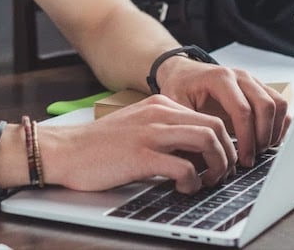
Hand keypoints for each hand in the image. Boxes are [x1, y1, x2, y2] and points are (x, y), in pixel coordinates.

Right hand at [40, 95, 237, 193]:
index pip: (207, 117)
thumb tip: (196, 152)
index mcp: (159, 104)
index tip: (220, 161)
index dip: (222, 142)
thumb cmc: (99, 145)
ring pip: (207, 141)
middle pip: (215, 126)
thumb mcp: (137, 126)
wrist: (65, 151)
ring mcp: (150, 133)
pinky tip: (184, 189)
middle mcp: (158, 114)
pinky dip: (193, 183)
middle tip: (222, 174)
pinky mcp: (142, 156)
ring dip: (217, 166)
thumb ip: (164, 130)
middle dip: (228, 154)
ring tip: (208, 181)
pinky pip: (185, 168)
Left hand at [155, 57, 290, 166]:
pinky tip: (266, 142)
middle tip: (251, 158)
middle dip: (262, 137)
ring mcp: (253, 81)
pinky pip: (281, 106)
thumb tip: (201, 157)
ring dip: (274, 131)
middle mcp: (240, 76)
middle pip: (266, 106)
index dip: (246, 138)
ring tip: (259, 151)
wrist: (184, 73)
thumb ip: (189, 126)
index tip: (243, 159)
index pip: (243, 110)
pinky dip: (280, 125)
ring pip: (279, 104)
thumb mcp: (175, 105)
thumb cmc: (179, 88)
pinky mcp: (260, 89)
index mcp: (219, 78)